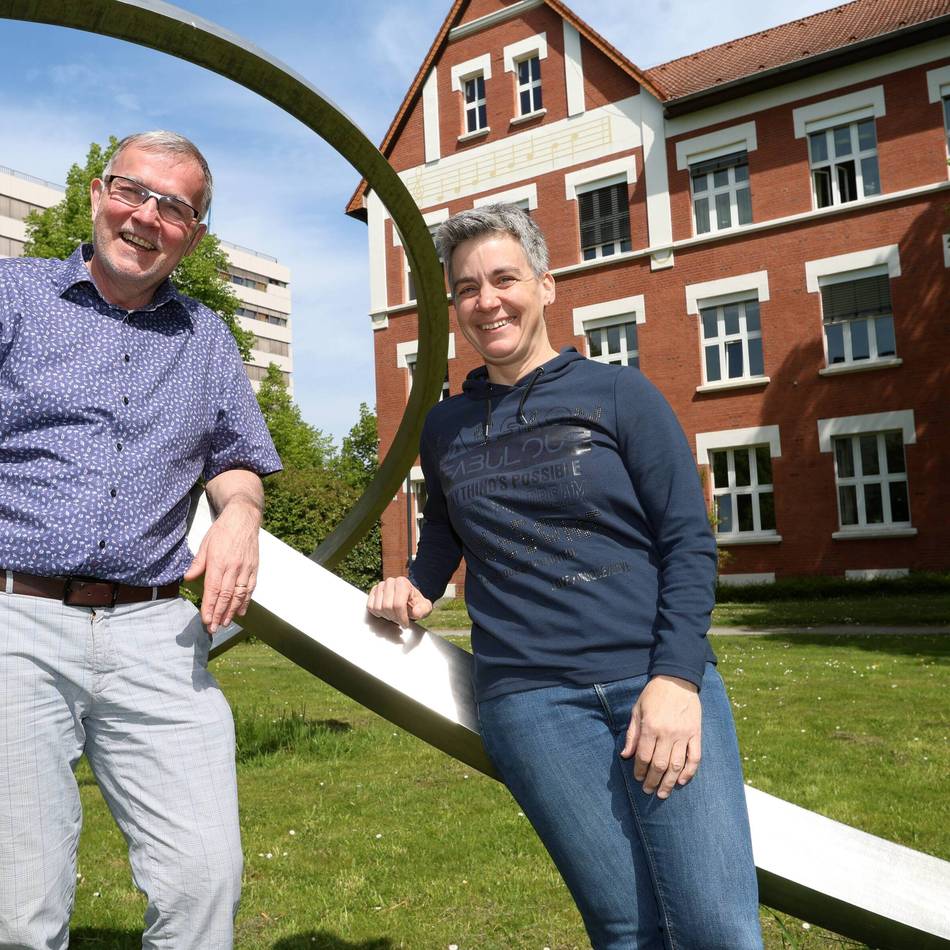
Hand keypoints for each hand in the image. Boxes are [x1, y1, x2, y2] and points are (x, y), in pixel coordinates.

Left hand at [184, 498, 260, 634]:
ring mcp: (245, 569)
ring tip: (225, 624)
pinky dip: (246, 601)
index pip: (213, 590)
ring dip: (231, 611)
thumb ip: (198, 563)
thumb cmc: (222, 530)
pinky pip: (250, 588)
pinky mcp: (254, 568)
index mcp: (218, 562)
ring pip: (239, 595)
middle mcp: (233, 568)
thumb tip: (188, 578)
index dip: (209, 607)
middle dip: (218, 614)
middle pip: (226, 596)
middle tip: (213, 628)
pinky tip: (241, 611)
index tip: (206, 620)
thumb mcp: (205, 544)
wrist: (243, 518)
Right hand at [367, 576, 432, 628]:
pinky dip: (378, 613)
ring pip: (378, 608)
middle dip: (394, 618)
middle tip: (400, 620)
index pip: (398, 604)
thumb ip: (423, 610)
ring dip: (386, 616)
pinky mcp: (373, 591)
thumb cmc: (416, 604)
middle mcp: (390, 582)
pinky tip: (386, 613)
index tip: (405, 624)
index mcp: (403, 583)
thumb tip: (416, 612)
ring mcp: (380, 586)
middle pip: (387, 607)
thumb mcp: (425, 608)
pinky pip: (370, 607)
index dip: (401, 618)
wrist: (408, 599)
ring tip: (394, 616)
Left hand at [620, 675, 700, 799]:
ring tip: (663, 793)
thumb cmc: (654, 694)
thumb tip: (625, 755)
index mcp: (651, 727)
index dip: (640, 771)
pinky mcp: (696, 734)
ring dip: (669, 782)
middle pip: (660, 765)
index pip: (644, 756)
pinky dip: (689, 772)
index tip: (638, 778)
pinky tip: (682, 781)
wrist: (677, 679)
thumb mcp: (637, 710)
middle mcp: (667, 733)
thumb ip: (632, 734)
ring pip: (677, 765)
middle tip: (648, 791)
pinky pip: (694, 758)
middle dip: (653, 781)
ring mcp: (684, 735)